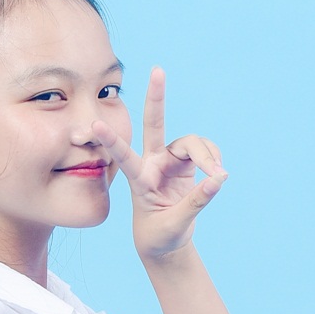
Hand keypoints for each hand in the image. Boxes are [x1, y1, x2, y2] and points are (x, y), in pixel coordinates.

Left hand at [92, 66, 228, 260]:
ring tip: (220, 175)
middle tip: (158, 70)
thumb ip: (196, 202)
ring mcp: (170, 160)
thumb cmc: (160, 236)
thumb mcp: (174, 225)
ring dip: (209, 156)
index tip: (94, 125)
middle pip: (155, 124)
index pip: (124, 157)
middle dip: (156, 98)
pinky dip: (214, 159)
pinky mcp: (186, 164)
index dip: (111, 141)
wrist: (165, 243)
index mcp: (140, 180)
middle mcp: (153, 163)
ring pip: (192, 143)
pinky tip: (217, 174)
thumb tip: (219, 178)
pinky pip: (205, 151)